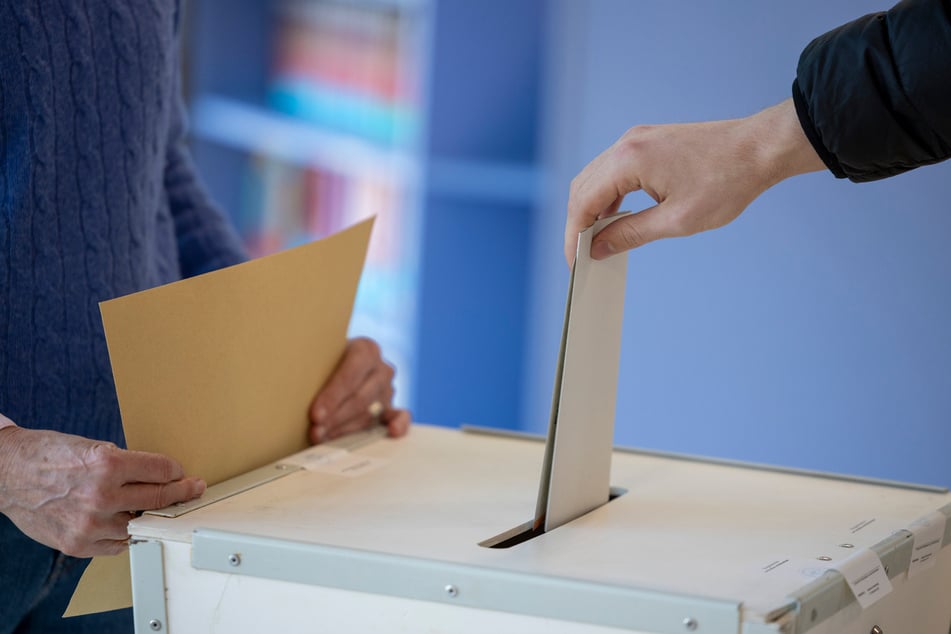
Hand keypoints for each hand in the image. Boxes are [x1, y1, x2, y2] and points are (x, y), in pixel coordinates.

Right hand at [0, 426, 204, 556]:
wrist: (8, 473)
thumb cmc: (51, 454)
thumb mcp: (95, 448)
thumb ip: (127, 465)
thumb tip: (160, 478)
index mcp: (107, 464)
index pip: (163, 471)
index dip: (177, 472)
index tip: (184, 474)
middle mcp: (101, 495)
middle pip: (159, 499)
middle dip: (182, 493)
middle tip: (194, 489)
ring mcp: (89, 524)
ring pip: (140, 525)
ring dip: (152, 516)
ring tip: (159, 508)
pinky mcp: (77, 544)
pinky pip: (117, 545)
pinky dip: (126, 533)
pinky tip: (128, 522)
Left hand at [309, 337, 410, 443]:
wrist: (333, 367)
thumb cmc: (321, 364)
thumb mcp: (317, 359)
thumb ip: (313, 370)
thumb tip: (294, 390)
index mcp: (366, 349)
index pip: (350, 374)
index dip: (333, 396)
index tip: (315, 414)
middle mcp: (381, 368)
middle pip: (360, 398)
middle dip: (335, 417)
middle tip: (315, 431)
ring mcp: (388, 390)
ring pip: (369, 413)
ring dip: (345, 429)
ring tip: (322, 437)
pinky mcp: (392, 409)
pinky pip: (399, 417)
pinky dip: (398, 425)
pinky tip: (393, 432)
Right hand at [564, 99, 825, 265]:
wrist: (759, 148)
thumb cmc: (726, 182)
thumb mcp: (676, 220)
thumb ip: (631, 234)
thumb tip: (598, 247)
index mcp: (628, 160)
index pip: (583, 202)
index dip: (574, 235)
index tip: (575, 262)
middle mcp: (626, 144)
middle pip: (583, 188)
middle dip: (578, 223)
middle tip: (582, 256)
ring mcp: (636, 139)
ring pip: (596, 178)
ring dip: (592, 209)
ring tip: (598, 240)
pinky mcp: (648, 141)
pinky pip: (614, 170)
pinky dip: (609, 195)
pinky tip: (617, 217)